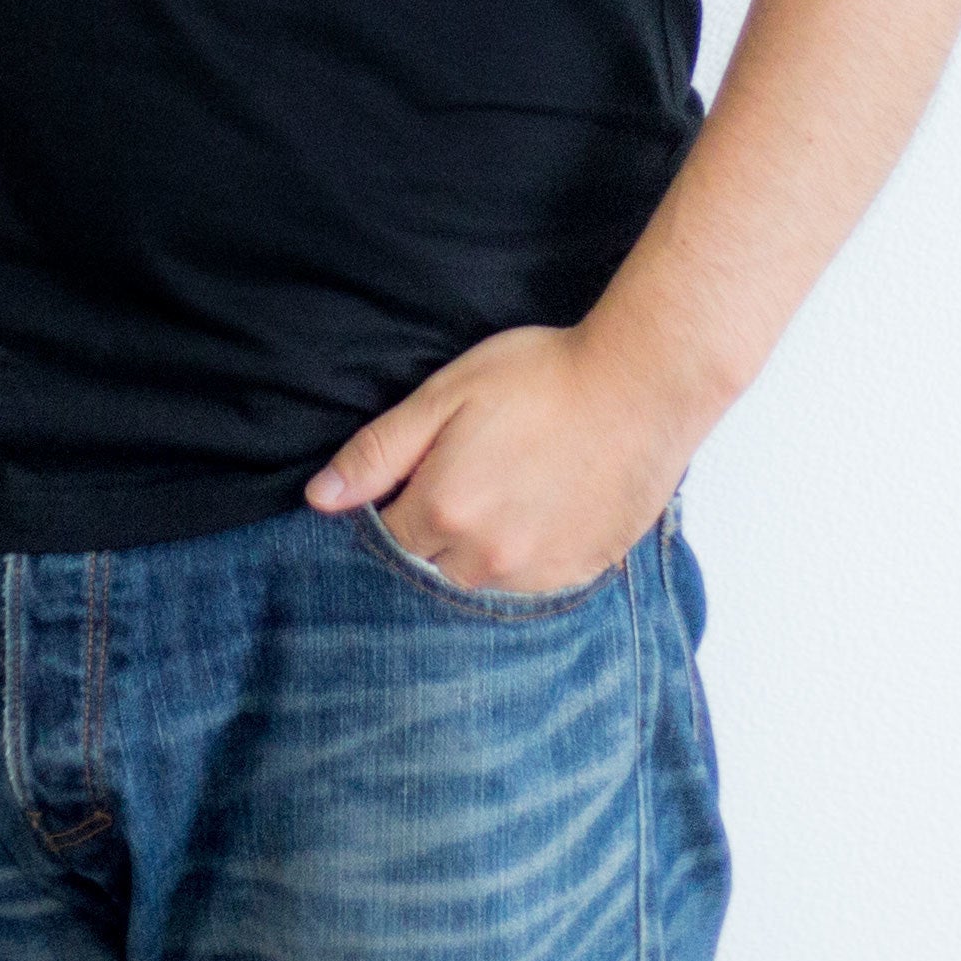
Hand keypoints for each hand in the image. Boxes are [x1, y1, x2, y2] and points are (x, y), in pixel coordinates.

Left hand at [304, 320, 705, 597]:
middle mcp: (484, 558)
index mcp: (442, 511)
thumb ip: (379, 451)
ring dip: (483, 546)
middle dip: (441, 524)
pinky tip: (547, 505)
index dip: (404, 497)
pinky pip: (531, 583)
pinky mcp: (578, 573)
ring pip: (482, 577)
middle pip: (434, 561)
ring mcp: (535, 574)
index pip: (390, 533)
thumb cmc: (542, 377)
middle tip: (479, 467)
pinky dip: (528, 553)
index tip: (432, 465)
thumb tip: (320, 498)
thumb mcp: (446, 394)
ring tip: (516, 483)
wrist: (641, 385)